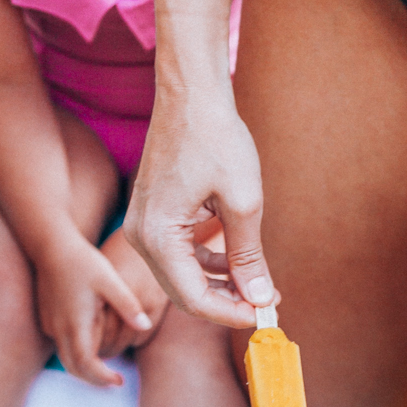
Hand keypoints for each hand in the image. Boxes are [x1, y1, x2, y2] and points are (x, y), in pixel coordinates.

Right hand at [35, 231, 158, 385]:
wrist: (51, 244)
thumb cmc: (83, 261)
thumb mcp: (110, 280)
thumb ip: (128, 305)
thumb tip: (145, 326)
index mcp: (75, 323)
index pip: (86, 364)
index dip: (102, 378)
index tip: (119, 380)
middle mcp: (59, 328)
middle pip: (74, 368)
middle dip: (94, 379)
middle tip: (115, 380)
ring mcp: (50, 325)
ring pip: (66, 359)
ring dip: (85, 368)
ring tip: (106, 367)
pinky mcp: (46, 319)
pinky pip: (61, 344)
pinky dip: (76, 353)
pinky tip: (92, 345)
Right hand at [124, 90, 276, 328]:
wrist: (191, 92)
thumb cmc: (217, 137)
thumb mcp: (243, 201)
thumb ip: (249, 256)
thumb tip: (260, 298)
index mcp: (158, 236)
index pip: (194, 298)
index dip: (231, 314)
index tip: (264, 314)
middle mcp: (141, 237)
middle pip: (185, 294)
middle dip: (227, 303)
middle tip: (265, 303)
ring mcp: (142, 227)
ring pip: (182, 278)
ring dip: (219, 285)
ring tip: (258, 285)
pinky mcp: (152, 218)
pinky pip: (178, 257)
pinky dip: (206, 265)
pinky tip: (235, 262)